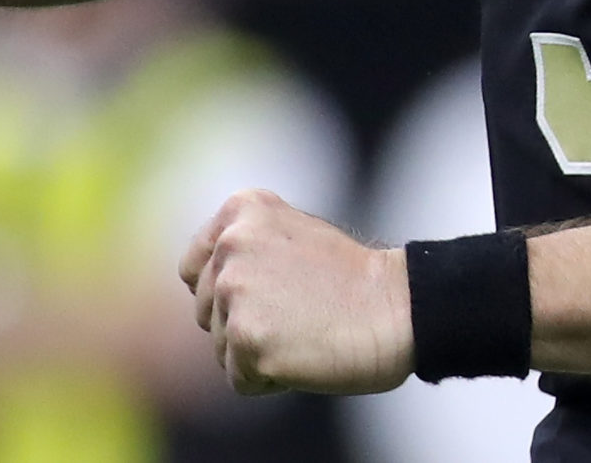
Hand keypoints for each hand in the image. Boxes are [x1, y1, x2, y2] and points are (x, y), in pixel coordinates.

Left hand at [179, 189, 412, 395]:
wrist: (396, 309)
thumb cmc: (350, 280)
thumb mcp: (289, 234)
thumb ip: (243, 248)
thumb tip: (199, 281)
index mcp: (240, 211)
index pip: (194, 270)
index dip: (225, 294)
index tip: (266, 296)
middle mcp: (230, 244)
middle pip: (207, 313)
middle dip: (245, 325)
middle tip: (299, 314)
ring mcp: (236, 291)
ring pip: (221, 349)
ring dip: (257, 353)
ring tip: (304, 331)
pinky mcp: (247, 338)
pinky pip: (239, 379)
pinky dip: (269, 380)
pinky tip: (304, 354)